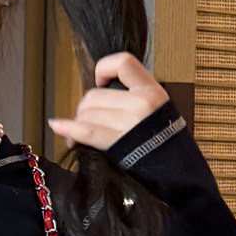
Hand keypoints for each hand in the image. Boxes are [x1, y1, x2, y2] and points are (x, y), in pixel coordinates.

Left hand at [48, 52, 168, 151]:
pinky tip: (57, 126)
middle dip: (84, 110)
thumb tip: (96, 97)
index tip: (100, 82)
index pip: (123, 63)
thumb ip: (131, 97)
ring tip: (80, 136)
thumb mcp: (155, 110)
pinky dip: (68, 128)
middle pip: (94, 96)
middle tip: (87, 123)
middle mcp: (142, 102)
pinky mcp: (120, 141)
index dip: (104, 69)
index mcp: (152, 90)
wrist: (177, 172)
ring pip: (87, 114)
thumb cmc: (162, 144)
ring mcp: (131, 122)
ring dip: (78, 124)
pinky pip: (86, 131)